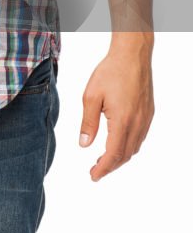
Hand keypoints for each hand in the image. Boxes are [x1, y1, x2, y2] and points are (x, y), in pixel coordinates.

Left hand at [78, 39, 154, 181]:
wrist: (132, 56)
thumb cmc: (110, 72)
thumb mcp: (91, 96)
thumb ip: (88, 122)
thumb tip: (84, 145)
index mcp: (122, 121)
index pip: (113, 154)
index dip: (103, 168)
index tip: (93, 176)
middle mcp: (137, 124)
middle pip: (125, 155)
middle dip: (110, 166)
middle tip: (95, 171)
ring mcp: (145, 119)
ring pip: (134, 148)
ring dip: (120, 157)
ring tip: (104, 159)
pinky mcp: (149, 113)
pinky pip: (140, 137)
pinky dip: (128, 146)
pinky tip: (118, 143)